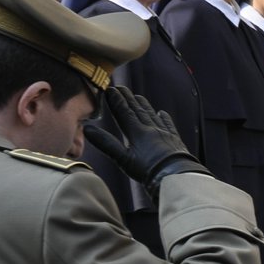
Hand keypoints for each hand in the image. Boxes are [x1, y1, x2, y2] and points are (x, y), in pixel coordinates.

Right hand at [83, 84, 205, 198]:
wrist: (177, 175)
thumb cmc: (149, 170)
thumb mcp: (123, 159)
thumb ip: (106, 143)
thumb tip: (87, 129)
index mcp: (137, 132)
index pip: (124, 112)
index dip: (116, 101)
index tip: (110, 89)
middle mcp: (151, 129)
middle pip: (137, 110)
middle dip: (128, 99)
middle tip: (121, 88)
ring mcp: (164, 133)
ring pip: (152, 115)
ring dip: (143, 105)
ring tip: (138, 97)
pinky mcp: (175, 140)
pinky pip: (168, 125)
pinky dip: (164, 118)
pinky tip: (162, 113)